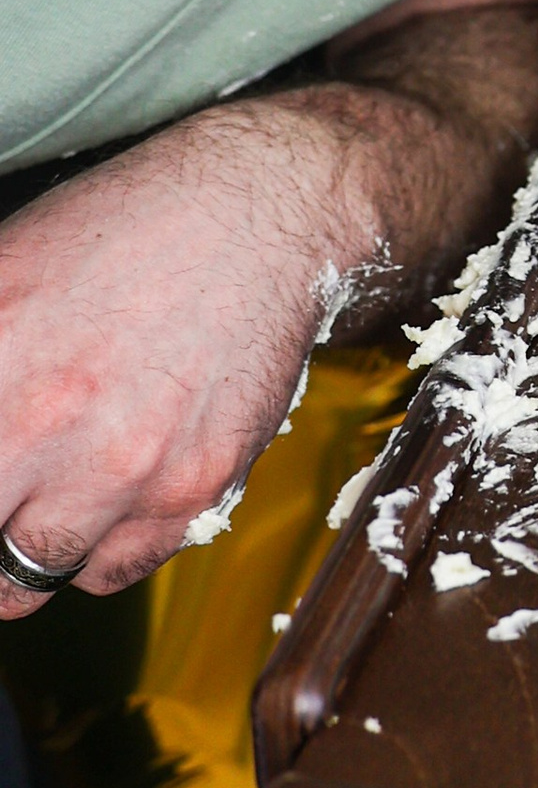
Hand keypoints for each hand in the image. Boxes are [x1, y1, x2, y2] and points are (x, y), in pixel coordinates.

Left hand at [0, 108, 378, 613]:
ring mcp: (123, 469)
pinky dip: (98, 549)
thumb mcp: (4, 268)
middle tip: (4, 488)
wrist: (262, 212)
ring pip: (28, 574)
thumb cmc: (131, 227)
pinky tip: (105, 494)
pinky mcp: (193, 490)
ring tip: (44, 495)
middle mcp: (43, 426)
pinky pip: (114, 570)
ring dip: (26, 543)